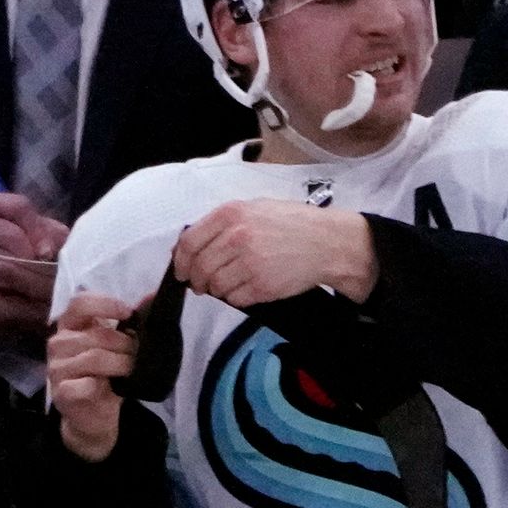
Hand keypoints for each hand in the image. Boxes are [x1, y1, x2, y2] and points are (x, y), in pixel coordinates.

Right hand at [0, 189, 68, 337]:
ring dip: (19, 274)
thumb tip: (63, 241)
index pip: (19, 206)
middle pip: (9, 233)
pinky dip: (1, 291)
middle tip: (41, 269)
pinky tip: (12, 295)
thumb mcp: (18, 227)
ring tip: (30, 283)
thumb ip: (42, 229)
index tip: (48, 251)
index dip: (39, 229)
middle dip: (31, 253)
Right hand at [46, 289, 143, 459]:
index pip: (80, 303)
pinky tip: (110, 388)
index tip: (128, 313)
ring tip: (129, 371)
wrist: (94, 414)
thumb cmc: (106, 375)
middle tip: (137, 355)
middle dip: (124, 344)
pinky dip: (103, 385)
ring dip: (120, 364)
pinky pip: (86, 384)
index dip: (105, 304)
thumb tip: (153, 296)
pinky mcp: (60, 392)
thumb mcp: (117, 345)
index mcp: (70, 326)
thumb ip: (129, 322)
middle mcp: (58, 344)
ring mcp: (56, 368)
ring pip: (94, 357)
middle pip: (95, 334)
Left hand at [169, 201, 375, 311]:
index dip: (180, 260)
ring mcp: (249, 262)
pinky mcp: (261, 285)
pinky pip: (234, 298)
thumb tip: (188, 246)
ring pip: (215, 285)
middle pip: (199, 267)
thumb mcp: (255, 209)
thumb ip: (221, 224)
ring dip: (216, 289)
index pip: (189, 242)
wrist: (327, 241)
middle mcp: (237, 236)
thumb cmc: (292, 223)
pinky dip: (235, 297)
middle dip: (195, 280)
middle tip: (200, 285)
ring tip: (227, 285)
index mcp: (231, 214)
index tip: (181, 270)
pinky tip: (247, 288)